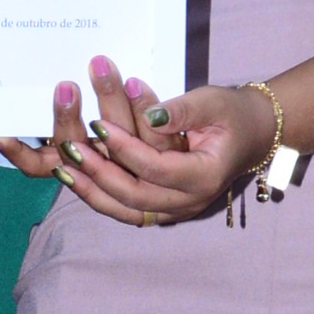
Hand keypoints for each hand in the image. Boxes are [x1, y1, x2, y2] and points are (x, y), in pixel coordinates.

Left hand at [0, 57, 277, 225]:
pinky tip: (74, 179)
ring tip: (63, 168)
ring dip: (92, 190)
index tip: (98, 125)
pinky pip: (125, 209)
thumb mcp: (213, 102)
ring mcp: (174, 211)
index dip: (125, 148)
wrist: (250, 135)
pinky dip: (98, 196)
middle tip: (72, 148)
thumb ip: (182, 109)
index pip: (156, 168)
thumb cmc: (231, 114)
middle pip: (135, 196)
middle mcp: (189, 202)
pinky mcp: (161, 209)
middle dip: (99, 172)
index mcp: (204, 176)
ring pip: (125, 210)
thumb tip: (150, 115)